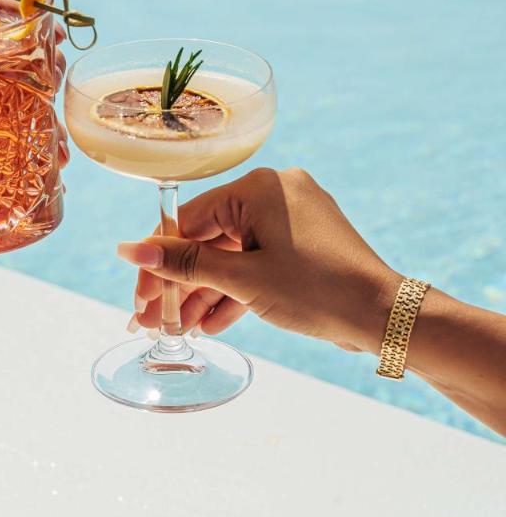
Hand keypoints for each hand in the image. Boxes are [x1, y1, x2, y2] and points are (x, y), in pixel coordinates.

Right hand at [118, 168, 398, 354]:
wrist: (384, 316)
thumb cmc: (318, 291)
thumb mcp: (244, 279)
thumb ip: (185, 264)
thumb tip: (131, 251)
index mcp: (258, 188)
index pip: (189, 221)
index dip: (160, 263)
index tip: (141, 297)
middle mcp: (275, 192)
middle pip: (208, 239)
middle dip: (181, 284)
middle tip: (153, 319)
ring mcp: (292, 217)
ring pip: (232, 254)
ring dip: (206, 292)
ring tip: (181, 329)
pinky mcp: (304, 242)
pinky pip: (257, 261)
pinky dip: (237, 289)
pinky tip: (213, 322)